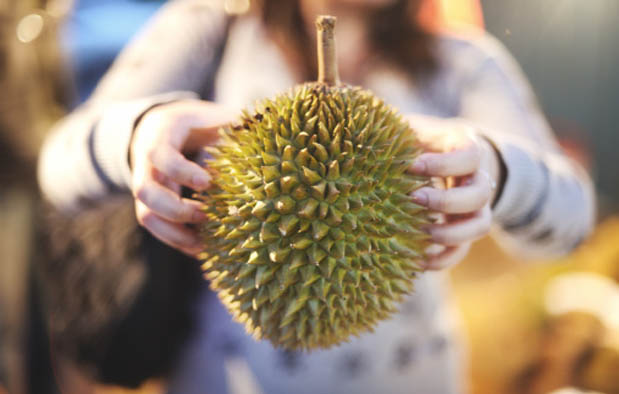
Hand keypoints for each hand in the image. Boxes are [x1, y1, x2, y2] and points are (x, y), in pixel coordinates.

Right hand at [130, 100, 236, 254]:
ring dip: (174, 234)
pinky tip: (201, 249)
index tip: (207, 183)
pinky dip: (177, 241)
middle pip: (145, 192)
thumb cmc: (199, 122)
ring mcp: (146, 184)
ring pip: (147, 215)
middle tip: (206, 215)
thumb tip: (269, 131)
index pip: (161, 156)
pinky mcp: (152, 203)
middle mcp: (146, 162)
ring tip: (203, 245)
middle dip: (176, 210)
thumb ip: (236, 126)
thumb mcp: (214, 116)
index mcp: (162, 134)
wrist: (166, 126)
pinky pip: (157, 227)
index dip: (182, 172)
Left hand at [405, 115, 501, 270]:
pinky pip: (463, 250)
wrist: (446, 156)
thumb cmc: (419, 141)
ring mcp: (475, 207)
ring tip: (421, 232)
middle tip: (414, 199)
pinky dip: (443, 259)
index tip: (412, 164)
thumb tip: (360, 136)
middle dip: (447, 201)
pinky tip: (418, 260)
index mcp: (466, 149)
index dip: (444, 163)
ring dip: (451, 233)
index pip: (470, 155)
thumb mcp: (412, 130)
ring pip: (480, 225)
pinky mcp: (463, 230)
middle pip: (480, 194)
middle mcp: (477, 179)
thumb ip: (396, 131)